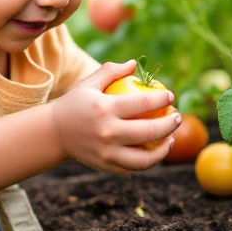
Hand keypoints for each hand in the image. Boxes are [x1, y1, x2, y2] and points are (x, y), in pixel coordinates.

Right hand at [51, 60, 179, 172]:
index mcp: (104, 109)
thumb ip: (111, 71)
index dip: (161, 99)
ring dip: (164, 148)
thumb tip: (134, 64)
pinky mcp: (106, 166)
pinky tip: (158, 149)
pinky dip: (150, 160)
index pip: (142, 103)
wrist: (53, 133)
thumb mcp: (89, 84)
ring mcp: (107, 152)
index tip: (171, 96)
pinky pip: (134, 166)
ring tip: (172, 137)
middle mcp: (107, 132)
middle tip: (178, 117)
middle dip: (170, 124)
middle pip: (149, 131)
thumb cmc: (74, 104)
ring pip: (145, 158)